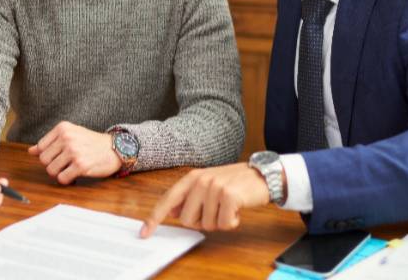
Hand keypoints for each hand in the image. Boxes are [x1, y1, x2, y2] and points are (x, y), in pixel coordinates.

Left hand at [28, 121, 121, 184]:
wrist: (115, 148)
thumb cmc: (92, 143)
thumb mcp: (71, 135)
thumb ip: (50, 142)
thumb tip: (31, 151)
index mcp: (63, 128)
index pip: (40, 147)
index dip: (48, 155)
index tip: (59, 156)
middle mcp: (67, 138)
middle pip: (44, 160)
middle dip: (53, 165)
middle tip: (65, 164)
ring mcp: (74, 151)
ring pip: (51, 170)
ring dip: (59, 173)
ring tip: (70, 169)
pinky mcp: (81, 165)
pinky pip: (62, 178)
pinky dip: (67, 180)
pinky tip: (75, 175)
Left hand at [139, 163, 273, 237]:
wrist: (262, 175)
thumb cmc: (234, 182)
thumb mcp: (208, 185)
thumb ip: (190, 197)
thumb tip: (173, 213)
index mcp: (192, 178)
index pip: (168, 200)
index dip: (155, 218)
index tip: (145, 232)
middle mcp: (201, 181)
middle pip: (187, 219)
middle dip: (202, 221)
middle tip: (216, 211)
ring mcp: (215, 188)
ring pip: (207, 224)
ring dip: (220, 222)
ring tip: (229, 208)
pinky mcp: (230, 196)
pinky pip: (224, 224)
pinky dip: (232, 222)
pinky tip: (238, 211)